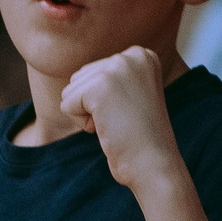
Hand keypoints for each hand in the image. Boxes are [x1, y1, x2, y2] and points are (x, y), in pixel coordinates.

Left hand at [59, 47, 182, 194]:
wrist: (155, 165)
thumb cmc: (141, 138)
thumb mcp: (132, 96)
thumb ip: (111, 79)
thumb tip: (79, 75)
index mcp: (142, 55)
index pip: (93, 72)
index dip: (104, 100)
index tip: (131, 112)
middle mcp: (132, 55)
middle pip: (80, 78)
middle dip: (93, 105)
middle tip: (123, 120)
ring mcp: (116, 68)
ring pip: (71, 91)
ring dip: (87, 114)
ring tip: (118, 123)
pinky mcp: (100, 86)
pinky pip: (67, 105)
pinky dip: (83, 123)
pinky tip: (109, 128)